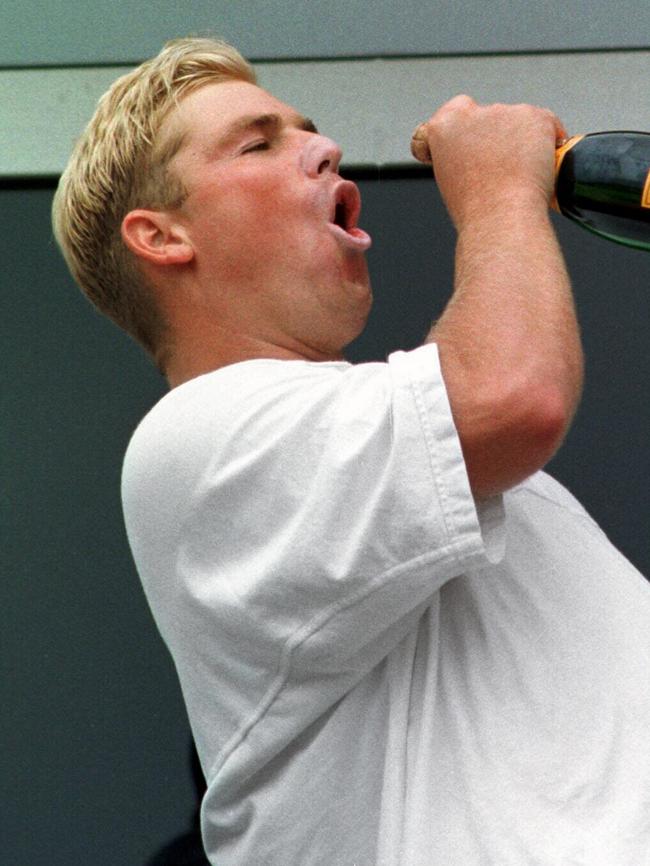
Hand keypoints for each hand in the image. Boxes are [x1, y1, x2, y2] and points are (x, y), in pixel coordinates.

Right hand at [411, 95, 566, 227]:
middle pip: (490, 118)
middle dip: (498, 138)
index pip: (454, 112)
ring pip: (518, 123)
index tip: (474, 148)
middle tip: (502, 171)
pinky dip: (548, 143)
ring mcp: (505, 112)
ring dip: (522, 142)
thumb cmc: (477, 211)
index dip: (468, 132)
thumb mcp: (451, 181)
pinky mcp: (535, 116)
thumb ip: (460, 157)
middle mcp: (472, 113)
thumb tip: (481, 156)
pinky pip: (546, 126)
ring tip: (519, 177)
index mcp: (444, 126)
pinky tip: (541, 168)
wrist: (502, 218)